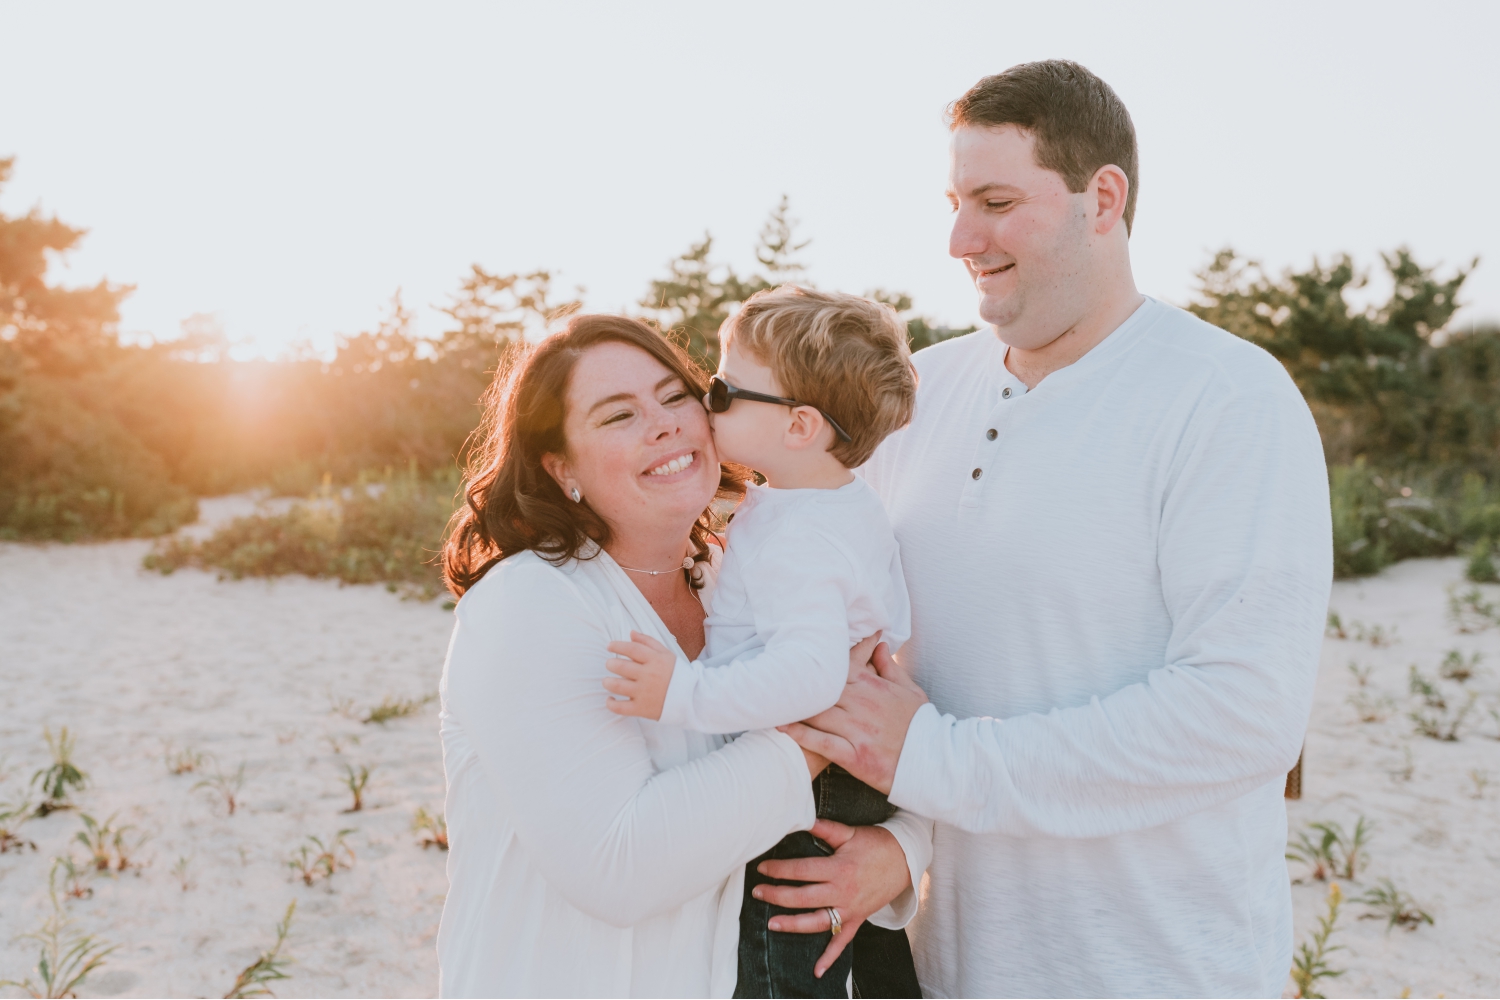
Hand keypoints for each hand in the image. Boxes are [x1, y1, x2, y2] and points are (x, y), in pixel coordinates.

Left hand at [603, 631, 674, 719]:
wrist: (692, 698)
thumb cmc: (676, 674)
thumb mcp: (666, 654)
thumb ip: (648, 642)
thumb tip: (630, 633)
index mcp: (655, 660)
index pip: (632, 649)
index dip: (617, 646)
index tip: (609, 646)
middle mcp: (649, 675)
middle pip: (621, 666)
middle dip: (611, 664)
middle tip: (610, 664)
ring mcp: (644, 693)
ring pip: (617, 686)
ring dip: (607, 682)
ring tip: (607, 681)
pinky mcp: (642, 709)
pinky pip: (620, 707)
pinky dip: (611, 704)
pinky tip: (610, 699)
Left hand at [752, 819, 911, 978]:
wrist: (906, 859)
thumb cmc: (876, 843)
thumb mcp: (850, 833)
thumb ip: (825, 828)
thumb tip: (800, 818)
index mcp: (839, 869)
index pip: (801, 871)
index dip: (779, 870)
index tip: (762, 868)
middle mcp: (842, 892)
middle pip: (803, 898)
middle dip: (777, 896)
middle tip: (757, 892)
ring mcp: (850, 909)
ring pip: (817, 922)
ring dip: (793, 925)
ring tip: (771, 924)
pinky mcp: (858, 919)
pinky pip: (843, 942)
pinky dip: (830, 957)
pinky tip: (816, 970)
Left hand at [780, 641, 927, 793]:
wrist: (935, 761)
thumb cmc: (922, 725)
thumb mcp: (910, 690)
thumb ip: (890, 667)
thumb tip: (878, 644)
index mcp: (873, 685)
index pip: (838, 665)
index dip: (817, 661)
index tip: (799, 657)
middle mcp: (862, 703)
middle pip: (821, 687)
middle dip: (798, 683)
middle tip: (772, 677)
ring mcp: (857, 729)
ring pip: (817, 711)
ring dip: (794, 706)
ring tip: (770, 700)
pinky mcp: (854, 755)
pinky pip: (821, 741)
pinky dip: (799, 733)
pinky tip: (782, 727)